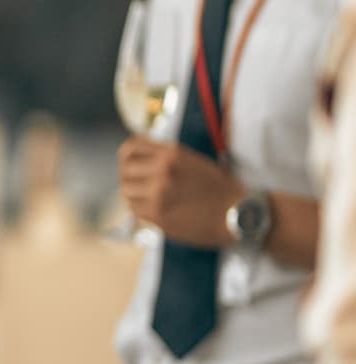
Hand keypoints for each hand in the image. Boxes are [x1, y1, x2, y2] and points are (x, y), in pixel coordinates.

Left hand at [119, 137, 243, 248]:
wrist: (238, 211)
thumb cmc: (218, 187)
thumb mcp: (192, 160)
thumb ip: (164, 157)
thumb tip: (138, 156)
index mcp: (172, 153)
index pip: (130, 149)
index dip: (126, 156)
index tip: (130, 162)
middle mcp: (162, 170)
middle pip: (124, 170)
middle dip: (129, 176)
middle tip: (138, 184)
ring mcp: (158, 193)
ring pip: (126, 191)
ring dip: (134, 194)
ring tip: (147, 197)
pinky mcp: (158, 214)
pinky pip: (135, 209)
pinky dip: (140, 208)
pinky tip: (154, 208)